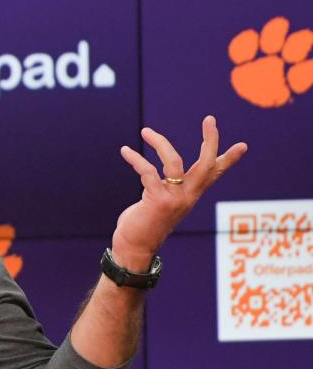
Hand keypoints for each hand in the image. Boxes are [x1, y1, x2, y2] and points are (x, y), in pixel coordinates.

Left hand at [114, 116, 247, 269]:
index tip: (243, 145)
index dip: (228, 159)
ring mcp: (174, 199)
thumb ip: (167, 189)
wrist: (134, 249)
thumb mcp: (161, 203)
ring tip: (146, 131)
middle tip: (210, 119)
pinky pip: (147, 171)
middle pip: (206, 164)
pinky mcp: (157, 200)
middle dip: (210, 140)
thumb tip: (162, 175)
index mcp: (190, 195)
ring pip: (174, 162)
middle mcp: (187, 196)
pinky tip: (125, 151)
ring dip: (159, 143)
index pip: (214, 174)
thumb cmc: (144, 225)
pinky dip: (135, 159)